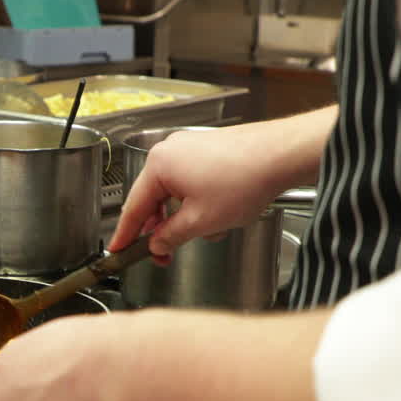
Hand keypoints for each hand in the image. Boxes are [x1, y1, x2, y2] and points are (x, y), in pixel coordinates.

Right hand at [110, 124, 285, 262]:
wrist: (282, 155)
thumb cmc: (245, 178)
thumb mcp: (200, 222)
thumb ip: (171, 236)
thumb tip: (158, 243)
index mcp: (159, 165)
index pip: (133, 207)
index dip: (125, 233)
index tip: (118, 249)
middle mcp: (171, 151)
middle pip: (153, 198)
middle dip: (161, 228)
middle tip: (164, 253)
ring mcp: (191, 148)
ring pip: (175, 192)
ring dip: (184, 217)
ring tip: (203, 232)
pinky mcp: (210, 150)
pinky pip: (191, 182)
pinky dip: (198, 202)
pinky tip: (216, 216)